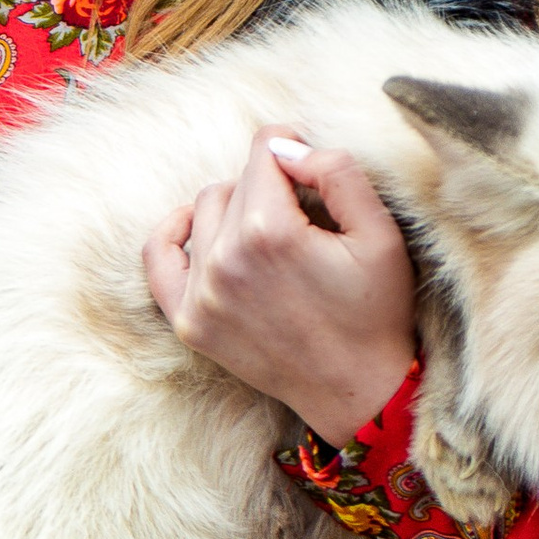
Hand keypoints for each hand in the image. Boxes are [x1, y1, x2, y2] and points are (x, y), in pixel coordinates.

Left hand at [143, 131, 415, 448]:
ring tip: (271, 233)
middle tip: (306, 217)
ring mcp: (200, 294)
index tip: (310, 165)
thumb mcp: (380, 233)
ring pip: (204, 210)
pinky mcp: (189, 321)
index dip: (293, 148)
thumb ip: (336, 171)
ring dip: (236, 210)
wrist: (358, 392)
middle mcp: (225, 260)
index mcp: (270, 231)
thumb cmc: (376, 312)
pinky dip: (174, 232)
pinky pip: (158, 257)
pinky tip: (195, 225)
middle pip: (237, 181)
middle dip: (271, 187)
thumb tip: (287, 146)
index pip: (266, 151)